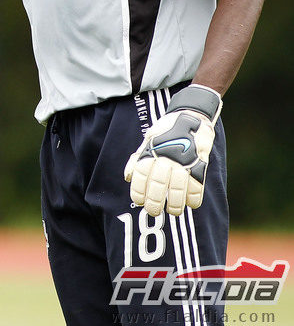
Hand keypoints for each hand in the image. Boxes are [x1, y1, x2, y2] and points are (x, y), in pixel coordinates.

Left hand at [124, 85, 221, 215]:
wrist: (190, 114)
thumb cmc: (165, 132)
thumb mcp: (147, 141)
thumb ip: (137, 158)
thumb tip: (127, 177)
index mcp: (150, 152)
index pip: (140, 176)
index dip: (138, 192)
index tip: (139, 202)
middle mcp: (165, 157)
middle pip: (158, 185)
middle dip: (155, 203)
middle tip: (154, 212)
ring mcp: (183, 161)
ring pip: (178, 189)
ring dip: (175, 204)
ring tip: (174, 211)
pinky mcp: (200, 162)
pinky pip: (197, 185)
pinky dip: (194, 197)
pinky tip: (191, 204)